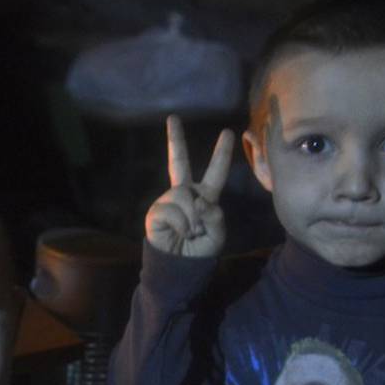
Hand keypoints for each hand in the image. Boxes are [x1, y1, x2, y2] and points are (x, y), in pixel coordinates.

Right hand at [145, 115, 233, 257]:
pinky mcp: (155, 212)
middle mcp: (184, 193)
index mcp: (204, 196)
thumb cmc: (200, 250)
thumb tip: (196, 201)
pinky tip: (181, 234)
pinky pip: (173, 210)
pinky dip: (182, 224)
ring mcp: (168, 201)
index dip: (222, 153)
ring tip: (191, 232)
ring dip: (192, 217)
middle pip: (179, 162)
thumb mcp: (218, 232)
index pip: (215, 172)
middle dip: (175, 140)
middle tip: (172, 117)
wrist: (180, 267)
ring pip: (183, 194)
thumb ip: (215, 214)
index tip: (228, 132)